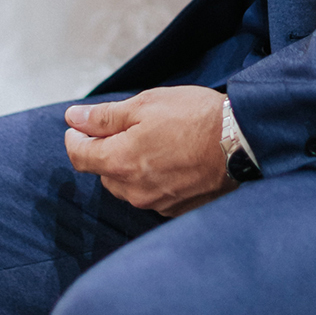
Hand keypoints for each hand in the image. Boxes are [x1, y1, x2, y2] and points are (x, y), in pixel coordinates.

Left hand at [64, 86, 231, 215]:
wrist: (242, 143)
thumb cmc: (195, 118)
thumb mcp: (146, 104)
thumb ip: (105, 116)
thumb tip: (73, 119)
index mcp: (120, 161)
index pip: (79, 156)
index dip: (75, 138)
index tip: (80, 126)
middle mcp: (133, 190)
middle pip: (104, 171)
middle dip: (107, 150)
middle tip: (128, 126)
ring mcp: (156, 203)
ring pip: (128, 185)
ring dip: (131, 166)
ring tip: (157, 141)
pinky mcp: (177, 210)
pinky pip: (152, 194)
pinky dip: (154, 178)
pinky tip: (173, 160)